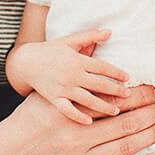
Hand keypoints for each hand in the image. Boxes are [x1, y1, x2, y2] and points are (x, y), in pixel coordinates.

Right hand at [0, 85, 154, 154]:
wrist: (9, 151)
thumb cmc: (29, 118)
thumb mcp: (48, 95)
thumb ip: (73, 82)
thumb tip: (97, 52)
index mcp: (71, 112)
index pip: (114, 102)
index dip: (140, 95)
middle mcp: (78, 136)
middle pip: (126, 123)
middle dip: (153, 112)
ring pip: (124, 146)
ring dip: (151, 135)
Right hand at [9, 29, 130, 124]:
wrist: (25, 62)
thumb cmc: (50, 50)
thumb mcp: (70, 41)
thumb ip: (90, 37)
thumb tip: (110, 32)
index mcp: (77, 59)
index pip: (103, 67)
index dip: (117, 73)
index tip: (128, 78)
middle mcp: (72, 74)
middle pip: (99, 84)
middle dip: (116, 90)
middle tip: (129, 96)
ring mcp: (63, 88)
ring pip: (88, 99)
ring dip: (103, 106)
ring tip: (116, 111)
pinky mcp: (54, 98)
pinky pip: (68, 110)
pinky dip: (78, 117)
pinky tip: (89, 123)